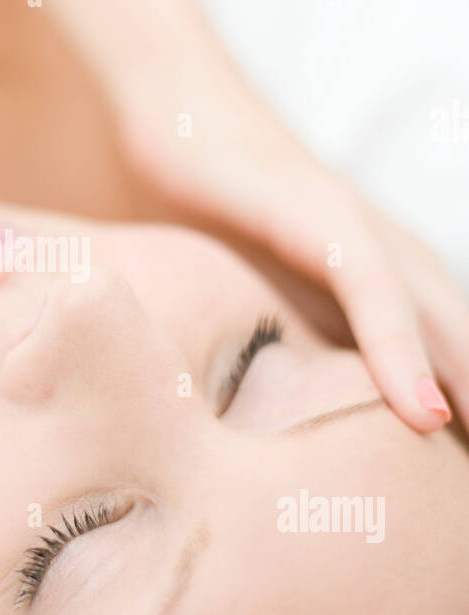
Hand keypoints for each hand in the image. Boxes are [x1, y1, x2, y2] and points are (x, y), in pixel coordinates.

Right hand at [113, 55, 467, 436]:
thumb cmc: (207, 209)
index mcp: (381, 279)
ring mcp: (360, 231)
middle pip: (463, 347)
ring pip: (442, 328)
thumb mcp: (253, 297)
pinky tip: (424, 413)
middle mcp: (390, 256)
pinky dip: (402, 354)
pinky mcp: (321, 214)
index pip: (448, 360)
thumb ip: (284, 349)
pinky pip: (376, 295)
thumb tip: (270, 430)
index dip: (464, 418)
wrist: (174, 110)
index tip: (463, 505)